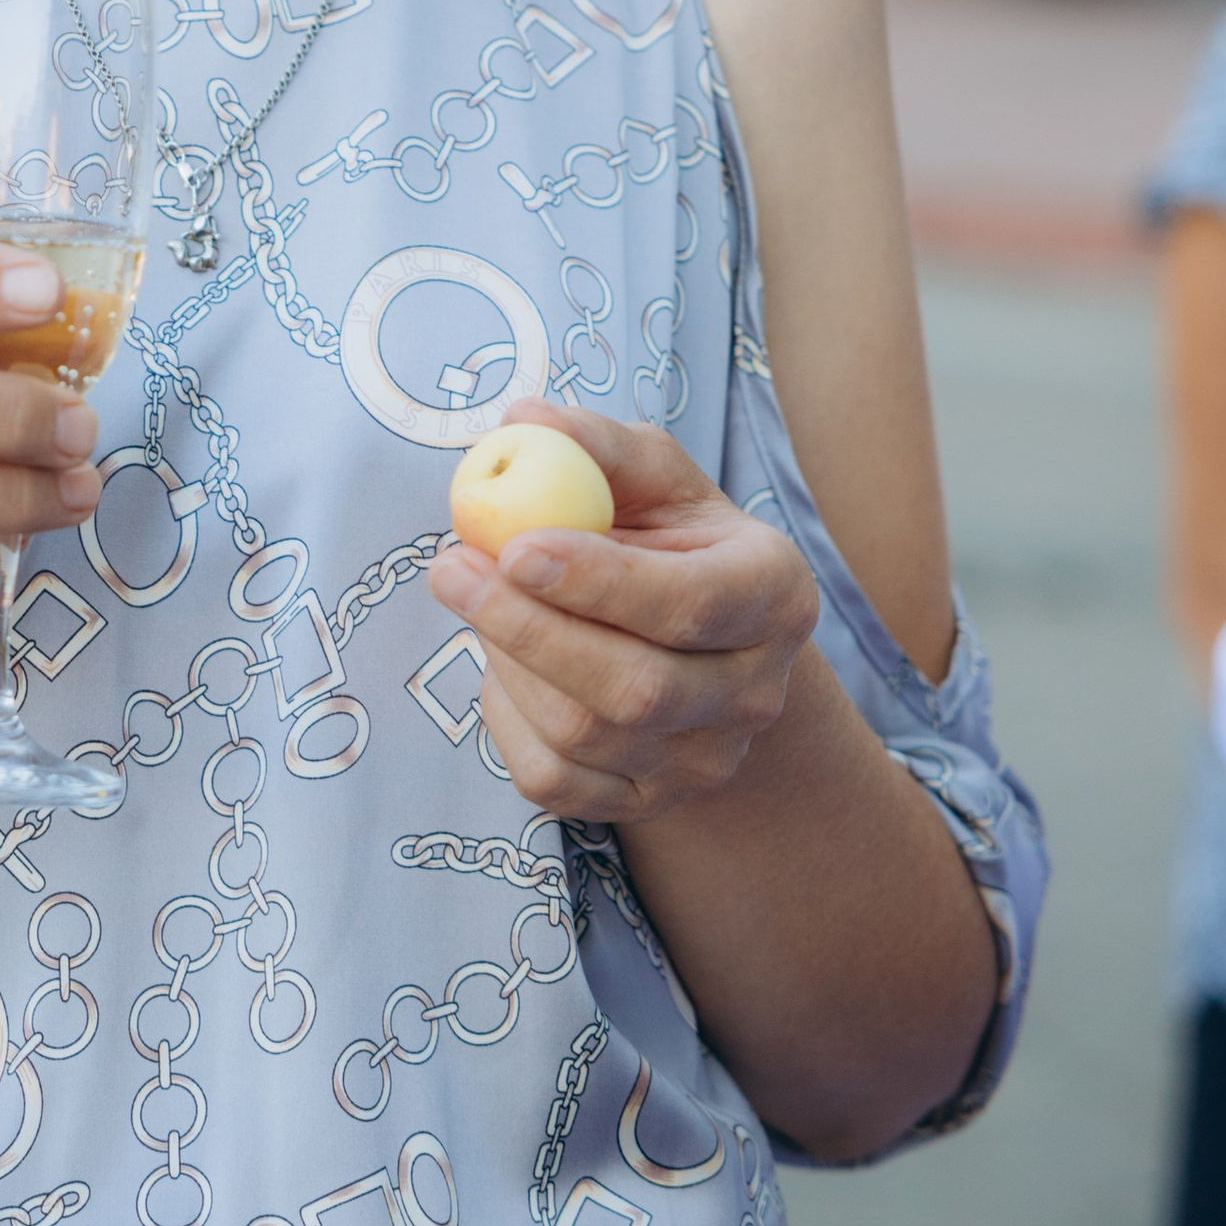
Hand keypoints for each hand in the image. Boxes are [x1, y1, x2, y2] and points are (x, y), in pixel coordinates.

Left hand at [423, 402, 819, 826]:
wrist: (700, 648)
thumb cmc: (670, 542)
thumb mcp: (652, 478)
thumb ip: (595, 446)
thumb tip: (521, 422)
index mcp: (775, 594)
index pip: (691, 604)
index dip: (598, 582)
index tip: (513, 547)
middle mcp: (755, 691)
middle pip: (635, 687)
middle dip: (528, 628)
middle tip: (450, 568)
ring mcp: (706, 760)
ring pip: (584, 734)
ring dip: (508, 662)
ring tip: (476, 599)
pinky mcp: (647, 803)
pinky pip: (553, 782)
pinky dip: (506, 719)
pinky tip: (503, 665)